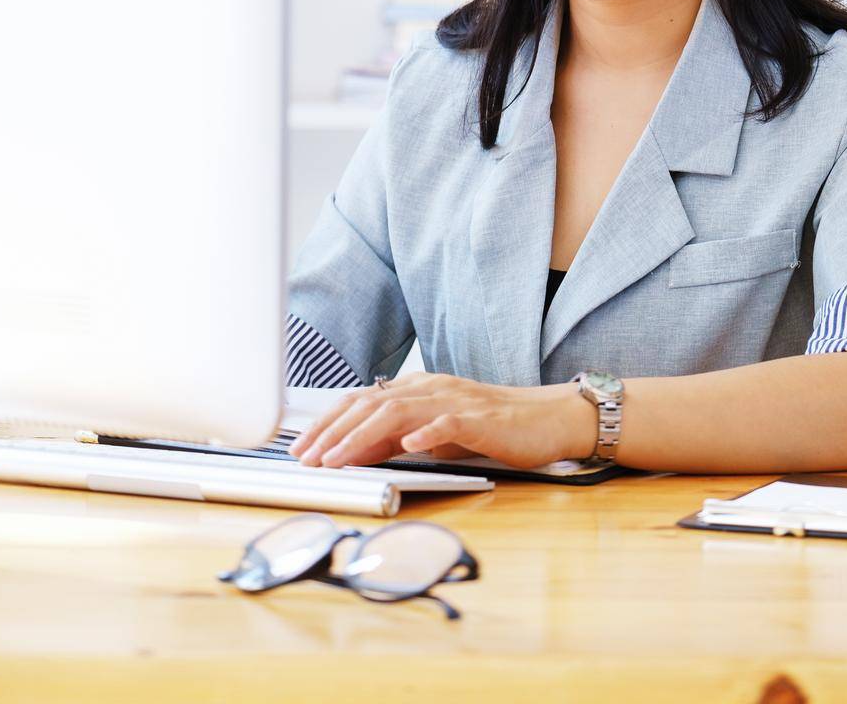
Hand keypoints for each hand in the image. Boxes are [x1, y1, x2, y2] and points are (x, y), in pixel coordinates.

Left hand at [288, 372, 597, 469]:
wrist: (544, 418)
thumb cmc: (490, 427)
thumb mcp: (435, 433)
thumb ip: (399, 438)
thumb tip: (355, 453)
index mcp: (418, 388)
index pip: (362, 401)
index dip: (328, 422)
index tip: (301, 447)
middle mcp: (430, 388)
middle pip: (371, 403)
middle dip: (333, 431)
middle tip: (307, 457)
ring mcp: (454, 401)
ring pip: (398, 411)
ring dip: (363, 436)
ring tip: (338, 458)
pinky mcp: (480, 418)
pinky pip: (448, 422)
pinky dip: (425, 433)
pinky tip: (407, 446)